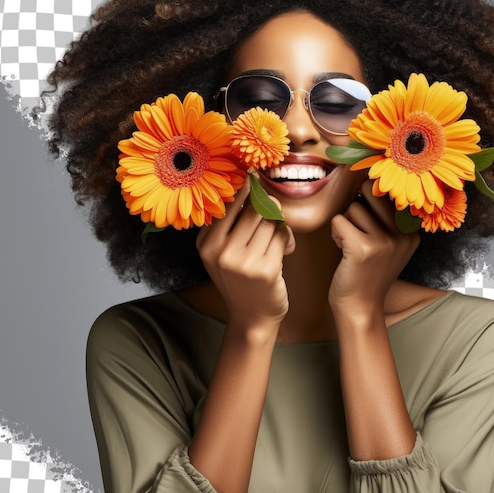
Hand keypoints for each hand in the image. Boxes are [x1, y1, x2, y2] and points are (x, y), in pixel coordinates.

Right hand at [196, 180, 295, 330]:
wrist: (252, 316)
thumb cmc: (241, 278)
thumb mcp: (223, 251)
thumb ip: (231, 223)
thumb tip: (252, 182)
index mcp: (206, 243)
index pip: (228, 203)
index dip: (245, 188)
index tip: (253, 176)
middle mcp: (221, 252)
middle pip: (254, 209)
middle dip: (268, 208)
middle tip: (272, 214)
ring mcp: (243, 262)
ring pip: (270, 221)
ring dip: (278, 225)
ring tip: (277, 239)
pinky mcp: (266, 270)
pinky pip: (282, 235)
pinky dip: (287, 238)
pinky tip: (284, 250)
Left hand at [329, 180, 418, 320]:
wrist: (360, 307)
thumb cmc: (366, 272)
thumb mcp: (387, 244)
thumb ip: (385, 217)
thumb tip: (366, 178)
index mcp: (411, 231)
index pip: (390, 191)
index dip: (371, 196)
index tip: (367, 209)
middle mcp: (403, 234)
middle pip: (371, 193)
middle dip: (357, 207)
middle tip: (356, 229)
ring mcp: (385, 241)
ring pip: (353, 208)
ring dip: (344, 224)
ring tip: (350, 245)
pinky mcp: (364, 248)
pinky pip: (339, 221)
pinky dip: (335, 234)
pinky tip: (343, 251)